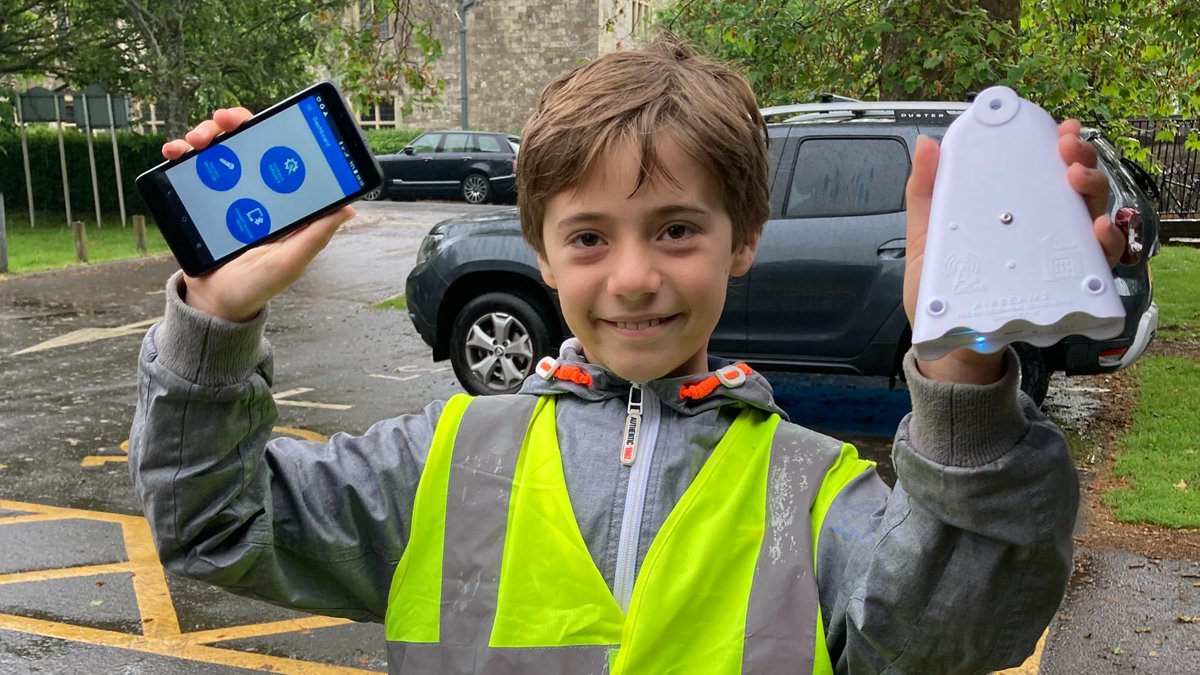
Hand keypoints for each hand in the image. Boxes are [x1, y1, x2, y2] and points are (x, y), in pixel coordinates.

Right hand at [163, 108, 355, 321]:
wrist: (212, 304)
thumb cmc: (256, 287)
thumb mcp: (288, 262)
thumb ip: (314, 236)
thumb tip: (347, 208)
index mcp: (282, 202)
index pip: (283, 156)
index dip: (276, 131)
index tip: (264, 119)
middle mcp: (256, 192)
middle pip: (248, 143)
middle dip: (234, 124)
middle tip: (221, 121)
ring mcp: (227, 193)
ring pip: (218, 149)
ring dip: (205, 135)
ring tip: (193, 141)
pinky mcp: (202, 199)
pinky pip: (191, 169)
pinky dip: (181, 154)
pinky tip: (173, 152)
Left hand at [902, 119, 1125, 383]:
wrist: (950, 346)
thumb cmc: (942, 290)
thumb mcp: (927, 238)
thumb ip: (925, 194)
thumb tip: (926, 144)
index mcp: (1016, 212)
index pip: (1047, 170)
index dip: (1062, 146)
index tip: (1060, 130)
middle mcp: (1044, 230)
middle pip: (1078, 187)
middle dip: (1082, 161)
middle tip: (1068, 153)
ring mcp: (1058, 259)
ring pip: (1095, 216)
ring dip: (1095, 192)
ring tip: (1077, 181)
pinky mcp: (1068, 290)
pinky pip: (1100, 265)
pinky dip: (1106, 244)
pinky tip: (1097, 230)